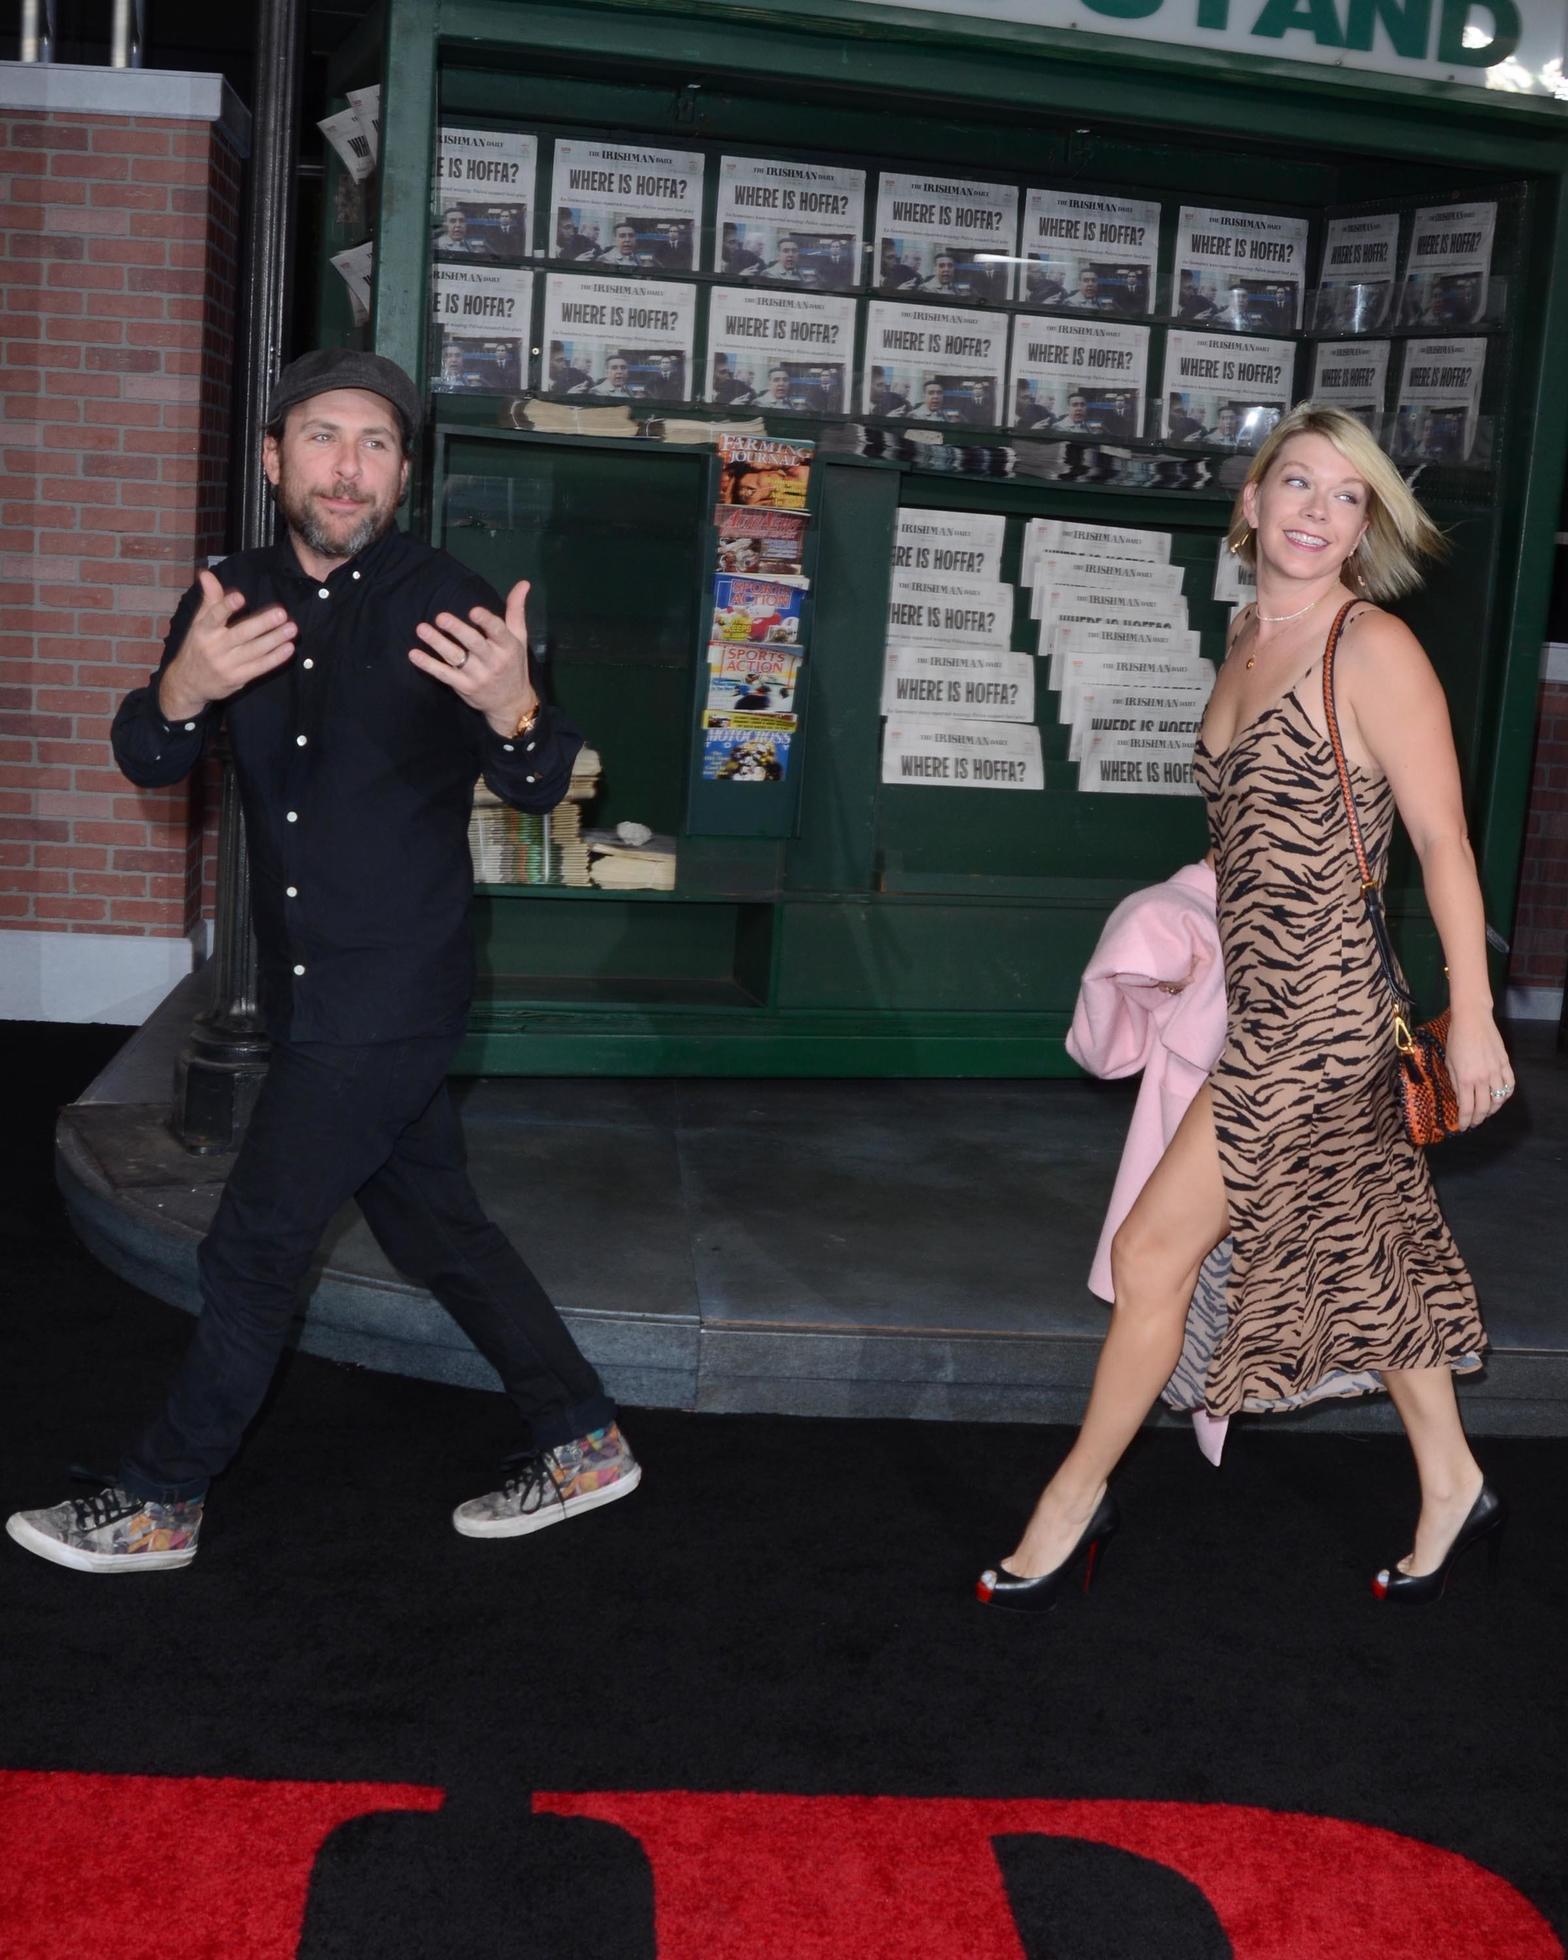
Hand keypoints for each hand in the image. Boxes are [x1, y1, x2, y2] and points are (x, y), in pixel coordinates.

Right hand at [158, 569, 296, 721]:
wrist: (188, 683)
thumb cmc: (198, 646)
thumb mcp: (199, 623)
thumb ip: (209, 599)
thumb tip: (206, 573)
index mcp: (203, 631)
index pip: (213, 617)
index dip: (226, 607)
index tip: (239, 597)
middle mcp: (214, 648)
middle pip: (240, 634)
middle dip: (262, 624)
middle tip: (282, 613)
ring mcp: (226, 665)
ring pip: (254, 651)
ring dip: (274, 640)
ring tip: (292, 629)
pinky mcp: (237, 678)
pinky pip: (259, 667)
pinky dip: (275, 659)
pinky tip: (288, 648)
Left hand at [408, 578, 537, 737]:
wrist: (511, 704)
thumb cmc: (514, 665)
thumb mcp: (520, 637)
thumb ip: (516, 610)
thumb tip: (523, 582)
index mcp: (508, 646)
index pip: (498, 632)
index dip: (486, 622)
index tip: (474, 611)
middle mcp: (493, 661)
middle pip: (474, 644)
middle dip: (458, 631)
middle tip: (441, 617)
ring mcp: (477, 676)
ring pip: (456, 658)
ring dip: (438, 644)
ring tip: (422, 629)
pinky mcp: (464, 686)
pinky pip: (444, 675)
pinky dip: (428, 665)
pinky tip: (414, 654)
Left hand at [1444, 1007, 1512, 1130]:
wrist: (1472, 1020)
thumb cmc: (1456, 1039)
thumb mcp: (1449, 1062)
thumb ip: (1455, 1082)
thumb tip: (1459, 1098)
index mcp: (1465, 1079)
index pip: (1467, 1108)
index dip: (1465, 1120)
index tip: (1463, 1127)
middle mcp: (1482, 1078)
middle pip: (1484, 1107)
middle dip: (1478, 1118)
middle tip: (1473, 1122)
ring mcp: (1496, 1071)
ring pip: (1499, 1099)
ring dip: (1493, 1109)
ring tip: (1486, 1112)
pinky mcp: (1505, 1064)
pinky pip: (1510, 1085)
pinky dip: (1506, 1095)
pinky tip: (1500, 1098)